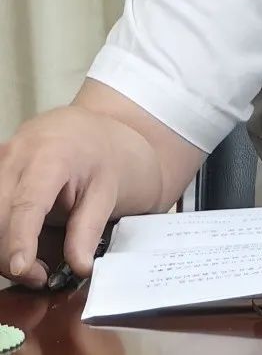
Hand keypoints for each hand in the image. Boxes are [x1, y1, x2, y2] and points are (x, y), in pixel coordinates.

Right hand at [0, 106, 121, 287]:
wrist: (81, 129)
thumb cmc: (96, 156)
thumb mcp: (106, 189)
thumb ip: (88, 228)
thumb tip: (80, 266)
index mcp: (50, 155)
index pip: (28, 203)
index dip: (21, 238)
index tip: (21, 268)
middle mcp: (15, 155)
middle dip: (11, 255)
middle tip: (40, 276)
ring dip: (3, 247)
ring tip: (32, 263)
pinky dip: (1, 232)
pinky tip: (18, 244)